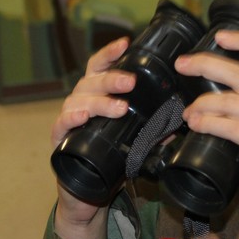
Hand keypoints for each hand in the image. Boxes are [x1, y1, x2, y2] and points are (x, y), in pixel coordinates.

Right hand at [51, 38, 134, 238]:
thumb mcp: (134, 143)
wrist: (86, 195)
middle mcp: (80, 103)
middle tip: (130, 82)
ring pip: (78, 100)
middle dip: (111, 79)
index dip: (111, 53)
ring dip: (99, 101)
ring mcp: (68, 121)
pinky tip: (81, 116)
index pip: (100, 68)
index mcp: (97, 96)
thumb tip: (179, 122)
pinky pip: (61, 125)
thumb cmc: (109, 162)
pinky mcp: (59, 141)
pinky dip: (70, 118)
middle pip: (91, 81)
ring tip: (118, 107)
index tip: (126, 42)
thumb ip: (153, 131)